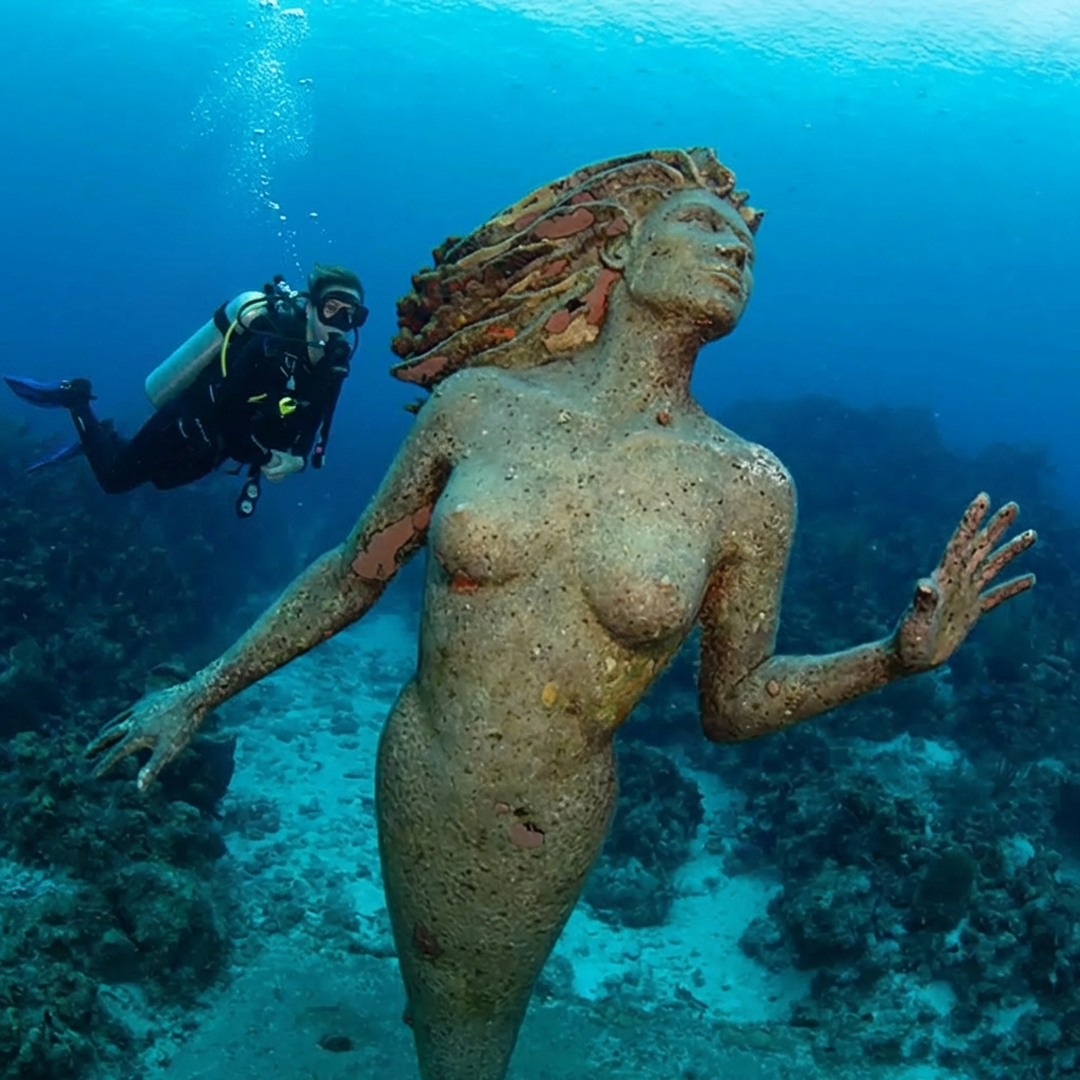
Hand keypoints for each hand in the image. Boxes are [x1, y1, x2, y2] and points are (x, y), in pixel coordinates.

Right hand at [85, 680, 210, 791]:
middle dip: (97, 746)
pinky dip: (122, 716)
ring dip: (107, 730)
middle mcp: (132, 721)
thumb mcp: (168, 750)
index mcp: (136, 735)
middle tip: (85, 754)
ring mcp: (139, 709)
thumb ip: (152, 768)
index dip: (104, 765)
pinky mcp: (147, 700)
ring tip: (101, 734)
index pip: (115, 754)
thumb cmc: (182, 726)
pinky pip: (129, 710)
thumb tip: (139, 789)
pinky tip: (127, 717)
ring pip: (118, 721)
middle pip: (110, 735)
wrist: (193, 696)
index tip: (93, 775)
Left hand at [262, 450, 303, 481]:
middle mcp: (282, 474)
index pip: (270, 472)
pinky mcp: (283, 478)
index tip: (262, 465)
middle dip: (265, 473)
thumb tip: (270, 450)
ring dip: (267, 476)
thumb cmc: (290, 458)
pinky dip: (271, 478)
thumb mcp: (284, 455)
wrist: (297, 465)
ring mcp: (283, 477)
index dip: (265, 469)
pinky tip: (268, 474)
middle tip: (262, 468)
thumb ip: (276, 453)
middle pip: (270, 477)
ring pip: (272, 479)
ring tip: (264, 471)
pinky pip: (275, 480)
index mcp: (282, 469)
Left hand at [893, 493, 1035, 673]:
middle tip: (1013, 506)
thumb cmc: (908, 640)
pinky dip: (1013, 587)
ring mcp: (965, 595)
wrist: (909, 658)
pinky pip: (997, 596)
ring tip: (1031, 534)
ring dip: (1010, 550)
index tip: (984, 498)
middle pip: (980, 547)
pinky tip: (1030, 579)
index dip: (971, 520)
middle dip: (996, 527)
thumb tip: (924, 585)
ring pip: (992, 566)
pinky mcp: (972, 612)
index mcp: (944, 577)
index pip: (960, 542)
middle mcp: (956, 581)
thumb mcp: (915, 621)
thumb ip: (921, 603)